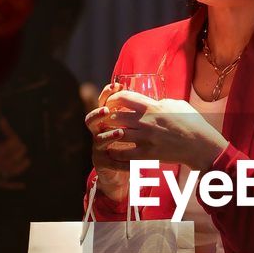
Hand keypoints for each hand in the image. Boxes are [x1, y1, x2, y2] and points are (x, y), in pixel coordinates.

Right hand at [0, 114, 30, 189]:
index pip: (11, 141)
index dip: (9, 131)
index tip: (3, 125)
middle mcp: (0, 167)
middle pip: (19, 152)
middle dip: (17, 144)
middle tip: (12, 139)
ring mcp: (0, 177)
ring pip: (20, 168)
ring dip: (22, 161)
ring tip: (23, 157)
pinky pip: (10, 186)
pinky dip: (16, 185)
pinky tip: (23, 185)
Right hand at [85, 82, 131, 199]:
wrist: (123, 166)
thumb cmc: (131, 141)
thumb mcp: (136, 125)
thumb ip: (142, 112)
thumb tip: (161, 98)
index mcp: (107, 119)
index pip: (103, 102)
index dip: (107, 94)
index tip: (115, 86)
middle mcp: (99, 131)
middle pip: (92, 119)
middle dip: (99, 113)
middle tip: (106, 110)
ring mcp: (98, 147)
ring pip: (98, 139)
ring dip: (109, 136)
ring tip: (119, 133)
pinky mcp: (102, 163)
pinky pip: (110, 162)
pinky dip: (121, 163)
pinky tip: (132, 164)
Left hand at [105, 90, 226, 171]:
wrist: (201, 145)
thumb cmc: (193, 123)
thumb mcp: (177, 104)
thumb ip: (161, 102)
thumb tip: (153, 100)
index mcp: (153, 107)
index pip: (123, 97)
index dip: (112, 98)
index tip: (111, 102)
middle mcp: (146, 122)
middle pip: (115, 116)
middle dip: (108, 118)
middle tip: (107, 121)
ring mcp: (146, 139)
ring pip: (117, 135)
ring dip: (110, 135)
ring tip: (109, 135)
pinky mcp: (148, 154)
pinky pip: (124, 154)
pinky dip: (116, 153)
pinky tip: (113, 152)